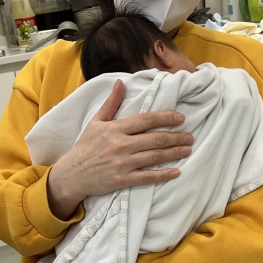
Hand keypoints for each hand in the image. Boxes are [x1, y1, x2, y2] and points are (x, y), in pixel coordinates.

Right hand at [47, 80, 193, 219]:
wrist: (72, 174)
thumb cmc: (85, 147)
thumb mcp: (95, 122)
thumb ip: (111, 103)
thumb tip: (120, 83)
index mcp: (115, 129)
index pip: (145, 120)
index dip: (165, 117)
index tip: (180, 118)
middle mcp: (120, 145)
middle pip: (154, 138)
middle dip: (175, 137)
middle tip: (190, 136)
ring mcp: (122, 163)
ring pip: (154, 156)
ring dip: (173, 153)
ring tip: (187, 150)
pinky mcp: (122, 180)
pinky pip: (147, 177)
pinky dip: (163, 175)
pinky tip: (176, 172)